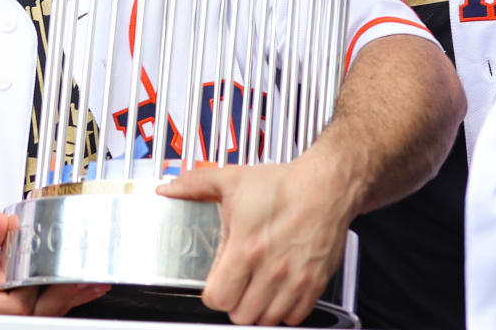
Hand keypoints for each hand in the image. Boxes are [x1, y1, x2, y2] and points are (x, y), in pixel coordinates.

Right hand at [0, 213, 107, 316]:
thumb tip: (0, 222)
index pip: (26, 292)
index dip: (44, 277)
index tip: (62, 263)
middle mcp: (12, 317)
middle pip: (48, 305)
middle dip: (70, 289)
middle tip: (90, 273)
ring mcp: (24, 319)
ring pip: (55, 308)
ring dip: (77, 293)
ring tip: (97, 278)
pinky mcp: (33, 315)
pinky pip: (56, 307)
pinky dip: (72, 296)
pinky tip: (89, 286)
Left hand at [158, 157, 356, 325]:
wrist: (326, 186)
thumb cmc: (284, 185)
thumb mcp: (233, 179)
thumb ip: (195, 184)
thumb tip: (168, 188)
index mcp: (246, 248)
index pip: (218, 298)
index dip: (212, 293)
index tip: (216, 283)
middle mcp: (271, 269)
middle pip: (241, 315)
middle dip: (234, 303)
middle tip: (236, 286)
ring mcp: (294, 279)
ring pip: (267, 320)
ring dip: (258, 310)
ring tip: (256, 290)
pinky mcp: (315, 283)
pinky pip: (295, 317)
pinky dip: (285, 311)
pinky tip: (278, 293)